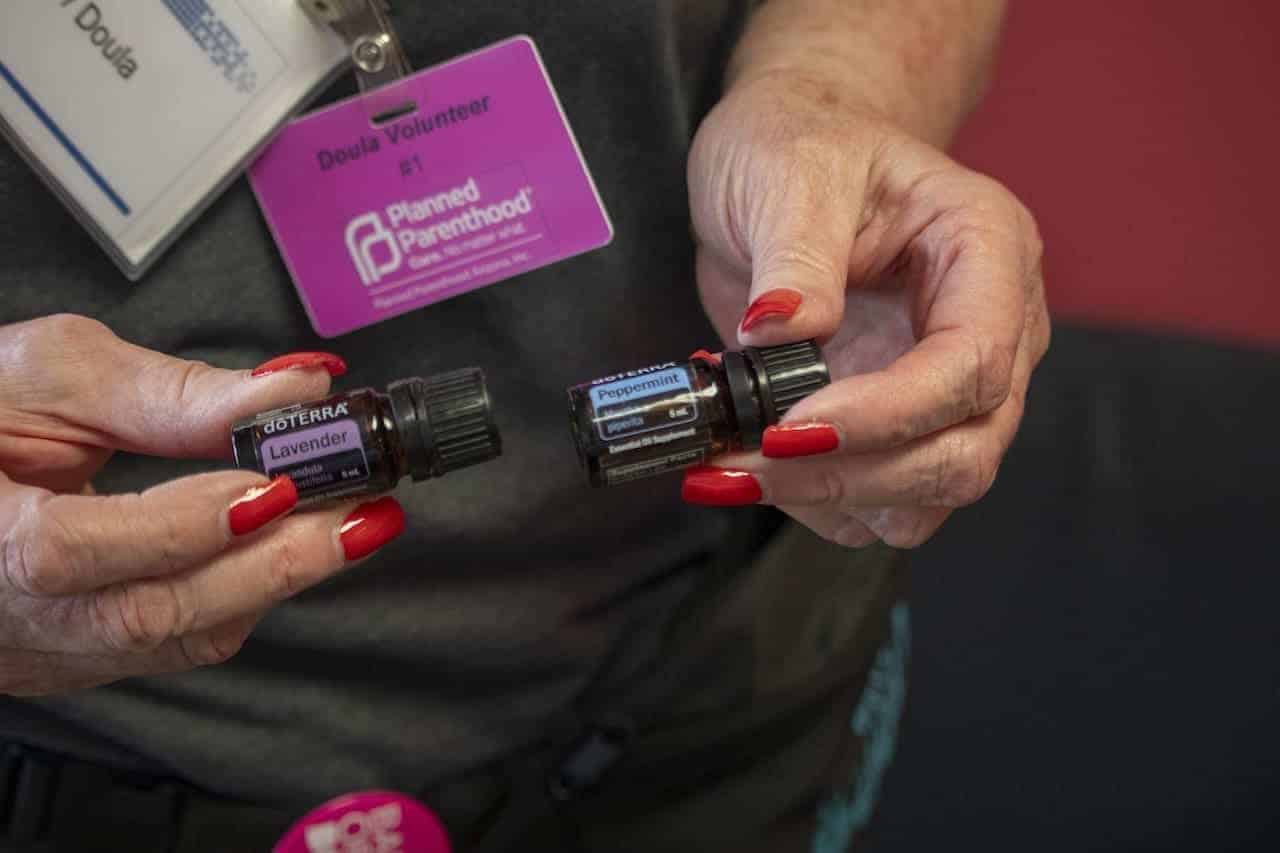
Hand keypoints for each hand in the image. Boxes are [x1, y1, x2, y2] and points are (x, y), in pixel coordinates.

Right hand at [0, 315, 404, 695]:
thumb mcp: (49, 374)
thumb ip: (171, 392)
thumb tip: (295, 390)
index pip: (72, 552)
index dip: (181, 525)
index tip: (277, 485)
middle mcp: (3, 616)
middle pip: (146, 616)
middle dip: (273, 564)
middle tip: (363, 513)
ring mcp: (40, 649)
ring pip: (173, 640)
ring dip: (275, 581)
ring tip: (354, 525)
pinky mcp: (74, 658)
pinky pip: (173, 643)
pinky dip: (243, 595)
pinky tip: (293, 551)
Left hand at [684, 74, 1049, 547]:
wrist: (788, 162)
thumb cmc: (801, 146)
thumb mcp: (790, 170)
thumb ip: (796, 254)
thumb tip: (780, 335)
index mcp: (987, 253)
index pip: (972, 364)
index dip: (887, 414)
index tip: (788, 427)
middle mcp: (993, 331)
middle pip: (964, 451)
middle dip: (852, 473)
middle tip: (742, 463)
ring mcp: (950, 388)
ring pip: (928, 495)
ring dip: (831, 499)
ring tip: (735, 465)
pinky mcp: (900, 426)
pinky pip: (879, 501)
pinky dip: (816, 501)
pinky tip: (752, 460)